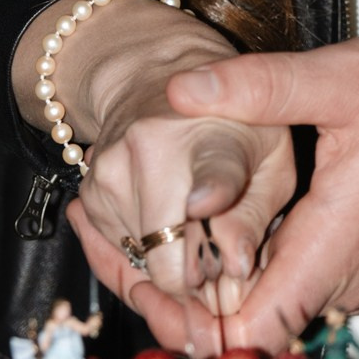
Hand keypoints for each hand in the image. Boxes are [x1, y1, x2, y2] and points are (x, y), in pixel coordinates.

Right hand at [68, 107, 298, 358]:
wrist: (155, 80)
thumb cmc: (230, 127)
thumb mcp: (269, 160)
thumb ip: (256, 216)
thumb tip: (234, 268)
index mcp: (216, 138)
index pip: (212, 171)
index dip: (210, 193)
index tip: (203, 204)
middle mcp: (152, 148)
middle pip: (166, 251)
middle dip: (193, 277)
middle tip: (214, 264)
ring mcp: (112, 170)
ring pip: (142, 262)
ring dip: (169, 261)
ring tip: (187, 221)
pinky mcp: (89, 194)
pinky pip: (120, 252)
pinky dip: (144, 250)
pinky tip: (160, 216)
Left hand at [166, 26, 358, 351]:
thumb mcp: (347, 75)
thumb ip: (260, 86)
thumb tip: (178, 92)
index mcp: (335, 247)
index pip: (249, 335)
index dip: (189, 321)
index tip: (145, 275)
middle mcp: (348, 278)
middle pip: (252, 321)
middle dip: (189, 292)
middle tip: (130, 240)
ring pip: (279, 299)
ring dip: (226, 273)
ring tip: (169, 224)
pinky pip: (306, 278)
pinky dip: (263, 258)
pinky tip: (231, 212)